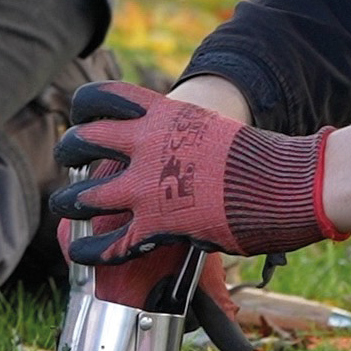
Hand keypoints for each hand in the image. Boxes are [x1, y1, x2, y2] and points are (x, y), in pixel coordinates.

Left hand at [49, 79, 337, 261]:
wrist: (285, 181)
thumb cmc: (260, 157)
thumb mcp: (212, 130)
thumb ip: (185, 138)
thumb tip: (182, 150)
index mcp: (162, 114)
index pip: (104, 98)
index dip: (84, 107)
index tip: (81, 117)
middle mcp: (146, 146)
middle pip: (83, 141)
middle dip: (70, 151)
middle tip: (71, 161)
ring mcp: (146, 187)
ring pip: (84, 195)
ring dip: (69, 203)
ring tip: (65, 207)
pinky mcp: (155, 226)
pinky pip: (108, 242)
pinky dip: (89, 250)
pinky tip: (82, 252)